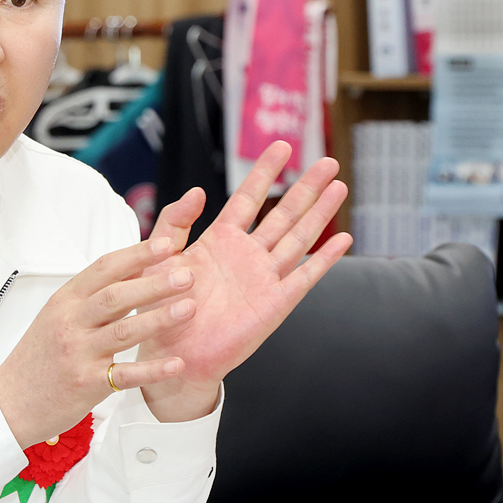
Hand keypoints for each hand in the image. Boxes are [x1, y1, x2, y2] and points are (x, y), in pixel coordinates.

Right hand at [0, 233, 197, 445]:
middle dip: (154, 283)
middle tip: (187, 275)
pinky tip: (176, 363)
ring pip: (123, 331)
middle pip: (116, 296)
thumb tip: (132, 267)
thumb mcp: (58, 316)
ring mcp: (77, 353)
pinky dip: (152, 369)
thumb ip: (92, 296)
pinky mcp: (86, 383)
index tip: (166, 245)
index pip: (104, 269)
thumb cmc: (39, 356)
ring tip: (190, 309)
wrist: (10, 400)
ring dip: (159, 319)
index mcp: (65, 300)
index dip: (137, 255)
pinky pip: (124, 375)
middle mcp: (70, 322)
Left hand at [137, 142, 352, 422]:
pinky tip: (343, 239)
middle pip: (283, 213)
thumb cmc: (161, 309)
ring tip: (339, 186)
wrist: (172, 356)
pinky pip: (303, 278)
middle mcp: (247, 256)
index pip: (247, 198)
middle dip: (306, 187)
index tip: (282, 145)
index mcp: (220, 241)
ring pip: (298, 238)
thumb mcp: (159, 258)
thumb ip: (174, 222)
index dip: (264, 173)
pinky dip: (324, 260)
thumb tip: (196, 191)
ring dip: (320, 214)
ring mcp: (264, 278)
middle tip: (328, 160)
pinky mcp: (274, 305)